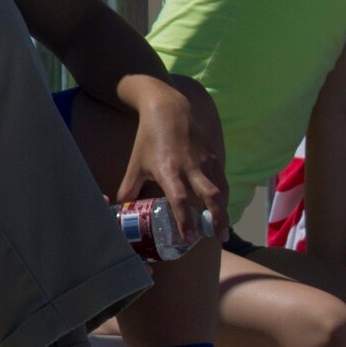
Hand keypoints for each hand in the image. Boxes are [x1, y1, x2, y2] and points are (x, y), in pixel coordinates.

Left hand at [115, 79, 229, 241]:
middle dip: (216, 218)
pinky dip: (223, 195)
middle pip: (210, 195)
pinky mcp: (213, 155)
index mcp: (168, 170)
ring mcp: (205, 160)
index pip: (179, 200)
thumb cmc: (149, 137)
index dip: (184, 220)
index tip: (188, 238)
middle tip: (219, 237)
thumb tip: (122, 208)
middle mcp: (190, 166)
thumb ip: (129, 188)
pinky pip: (222, 179)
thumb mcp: (136, 163)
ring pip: (220, 188)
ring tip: (222, 229)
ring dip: (223, 210)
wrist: (169, 107)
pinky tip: (222, 208)